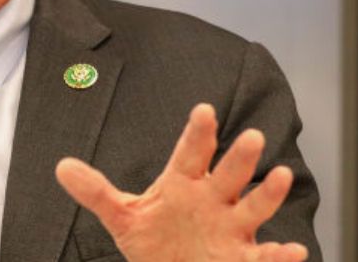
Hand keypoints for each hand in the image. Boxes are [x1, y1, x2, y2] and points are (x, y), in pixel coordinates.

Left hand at [55, 103, 307, 261]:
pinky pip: (265, 257)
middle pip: (228, 174)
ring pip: (254, 206)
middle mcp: (213, 201)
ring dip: (268, 193)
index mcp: (184, 183)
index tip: (203, 110)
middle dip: (239, 158)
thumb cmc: (153, 241)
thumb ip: (96, 191)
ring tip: (280, 175)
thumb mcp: (122, 216)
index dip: (198, 133)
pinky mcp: (242, 259)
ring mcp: (230, 229)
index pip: (191, 153)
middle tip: (252, 136)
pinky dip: (281, 255)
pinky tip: (294, 250)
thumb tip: (62, 167)